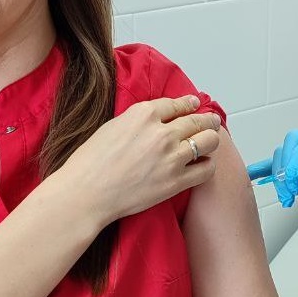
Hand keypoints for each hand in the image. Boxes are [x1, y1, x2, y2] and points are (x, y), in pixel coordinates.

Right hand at [64, 95, 220, 224]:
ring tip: (210, 141)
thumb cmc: (91, 162)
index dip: (189, 104)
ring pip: (209, 141)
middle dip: (207, 119)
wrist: (86, 193)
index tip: (194, 104)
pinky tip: (203, 164)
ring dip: (211, 139)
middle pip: (198, 120)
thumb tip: (155, 121)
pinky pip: (206, 169)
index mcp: (143, 114)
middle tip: (212, 121)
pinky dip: (208, 165)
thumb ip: (139, 120)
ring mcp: (171, 157)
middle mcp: (162, 132)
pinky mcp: (176, 181)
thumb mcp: (113, 126)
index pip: (176, 104)